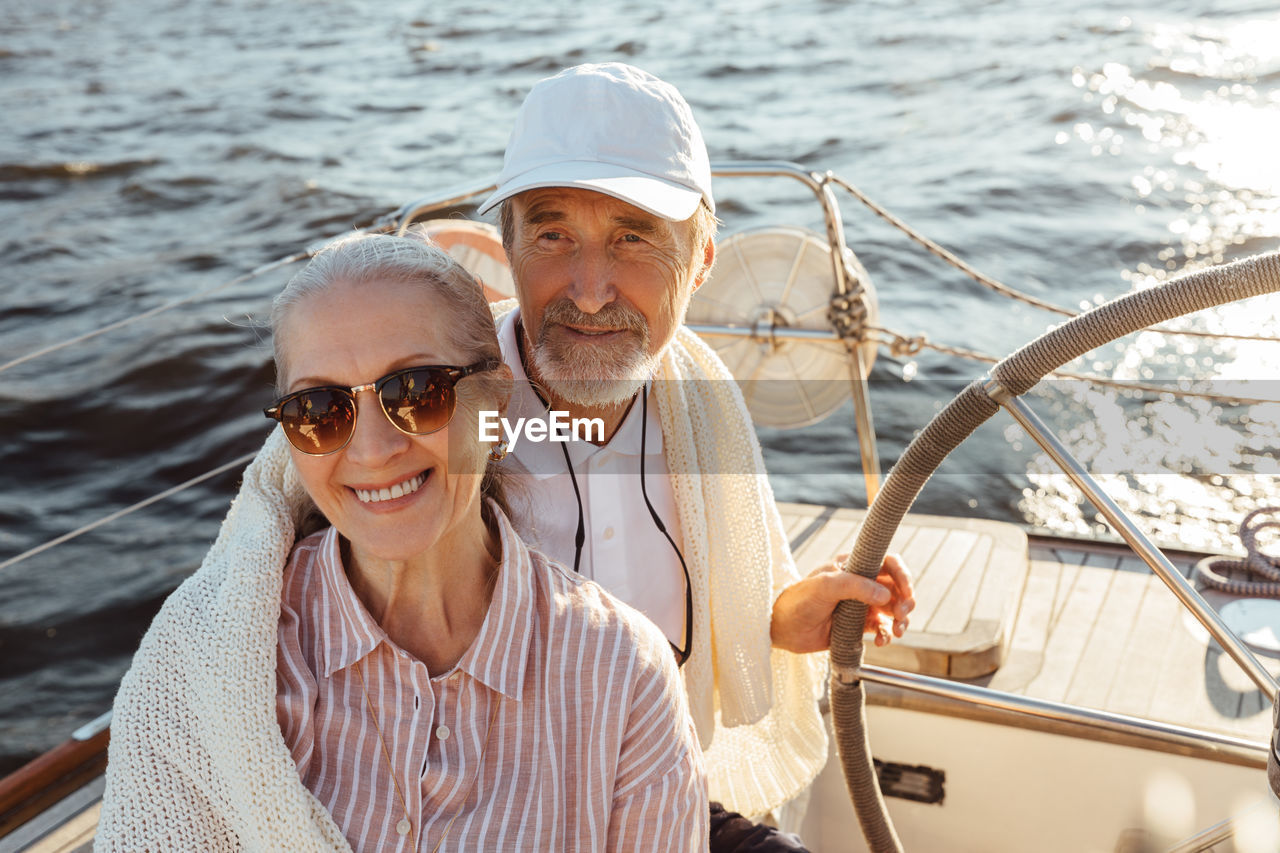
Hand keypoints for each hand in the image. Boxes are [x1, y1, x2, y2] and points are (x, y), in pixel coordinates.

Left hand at [770, 553, 913, 653]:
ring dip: (899, 620)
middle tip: (901, 615)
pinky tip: (881, 641)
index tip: (906, 593)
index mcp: (853, 565)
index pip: (887, 563)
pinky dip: (886, 635)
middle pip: (894, 588)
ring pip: (891, 609)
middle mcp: (859, 583)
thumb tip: (885, 595)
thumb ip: (855, 586)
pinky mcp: (857, 625)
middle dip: (904, 601)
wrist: (782, 628)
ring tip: (896, 631)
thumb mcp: (824, 586)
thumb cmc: (797, 600)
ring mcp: (859, 605)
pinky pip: (880, 628)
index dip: (902, 575)